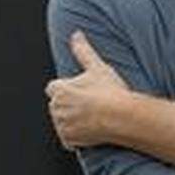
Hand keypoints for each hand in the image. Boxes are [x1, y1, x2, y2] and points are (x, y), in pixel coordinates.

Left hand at [45, 30, 129, 149]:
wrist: (120, 117)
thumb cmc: (110, 92)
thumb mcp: (97, 66)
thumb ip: (83, 50)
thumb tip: (76, 34)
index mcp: (60, 90)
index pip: (54, 88)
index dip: (66, 88)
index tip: (79, 90)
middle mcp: (56, 108)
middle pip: (57, 105)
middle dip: (68, 104)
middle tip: (89, 103)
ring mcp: (62, 125)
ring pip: (62, 121)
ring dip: (71, 119)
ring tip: (92, 116)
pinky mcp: (69, 140)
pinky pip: (68, 138)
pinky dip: (76, 135)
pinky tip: (90, 129)